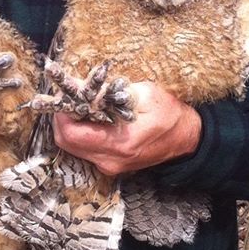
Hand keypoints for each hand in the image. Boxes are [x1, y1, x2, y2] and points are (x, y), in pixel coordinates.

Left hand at [52, 81, 201, 176]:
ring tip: (76, 103)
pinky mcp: (111, 163)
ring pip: (72, 147)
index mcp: (120, 143)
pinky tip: (88, 115)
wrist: (188, 139)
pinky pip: (84, 149)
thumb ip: (110, 91)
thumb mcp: (145, 94)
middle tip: (66, 96)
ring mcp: (110, 165)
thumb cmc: (170, 114)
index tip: (63, 94)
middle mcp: (110, 160)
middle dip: (61, 118)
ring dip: (69, 124)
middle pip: (66, 142)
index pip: (72, 134)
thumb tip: (79, 84)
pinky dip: (80, 131)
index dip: (60, 113)